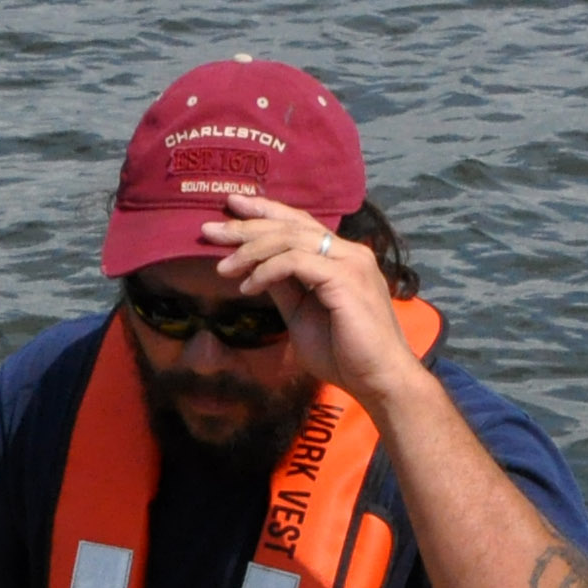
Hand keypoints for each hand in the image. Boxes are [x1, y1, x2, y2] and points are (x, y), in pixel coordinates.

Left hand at [201, 193, 426, 401]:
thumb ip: (284, 288)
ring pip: (291, 238)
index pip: (298, 223)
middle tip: (210, 230)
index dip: (264, 211)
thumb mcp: (301, 315)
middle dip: (247, 225)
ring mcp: (349, 262)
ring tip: (223, 267)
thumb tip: (255, 269)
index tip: (230, 207)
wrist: (377, 380)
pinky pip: (296, 262)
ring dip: (251, 250)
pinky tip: (248, 286)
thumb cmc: (344, 354)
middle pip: (291, 225)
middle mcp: (348, 252)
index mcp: (340, 256)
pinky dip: (267, 270)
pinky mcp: (345, 278)